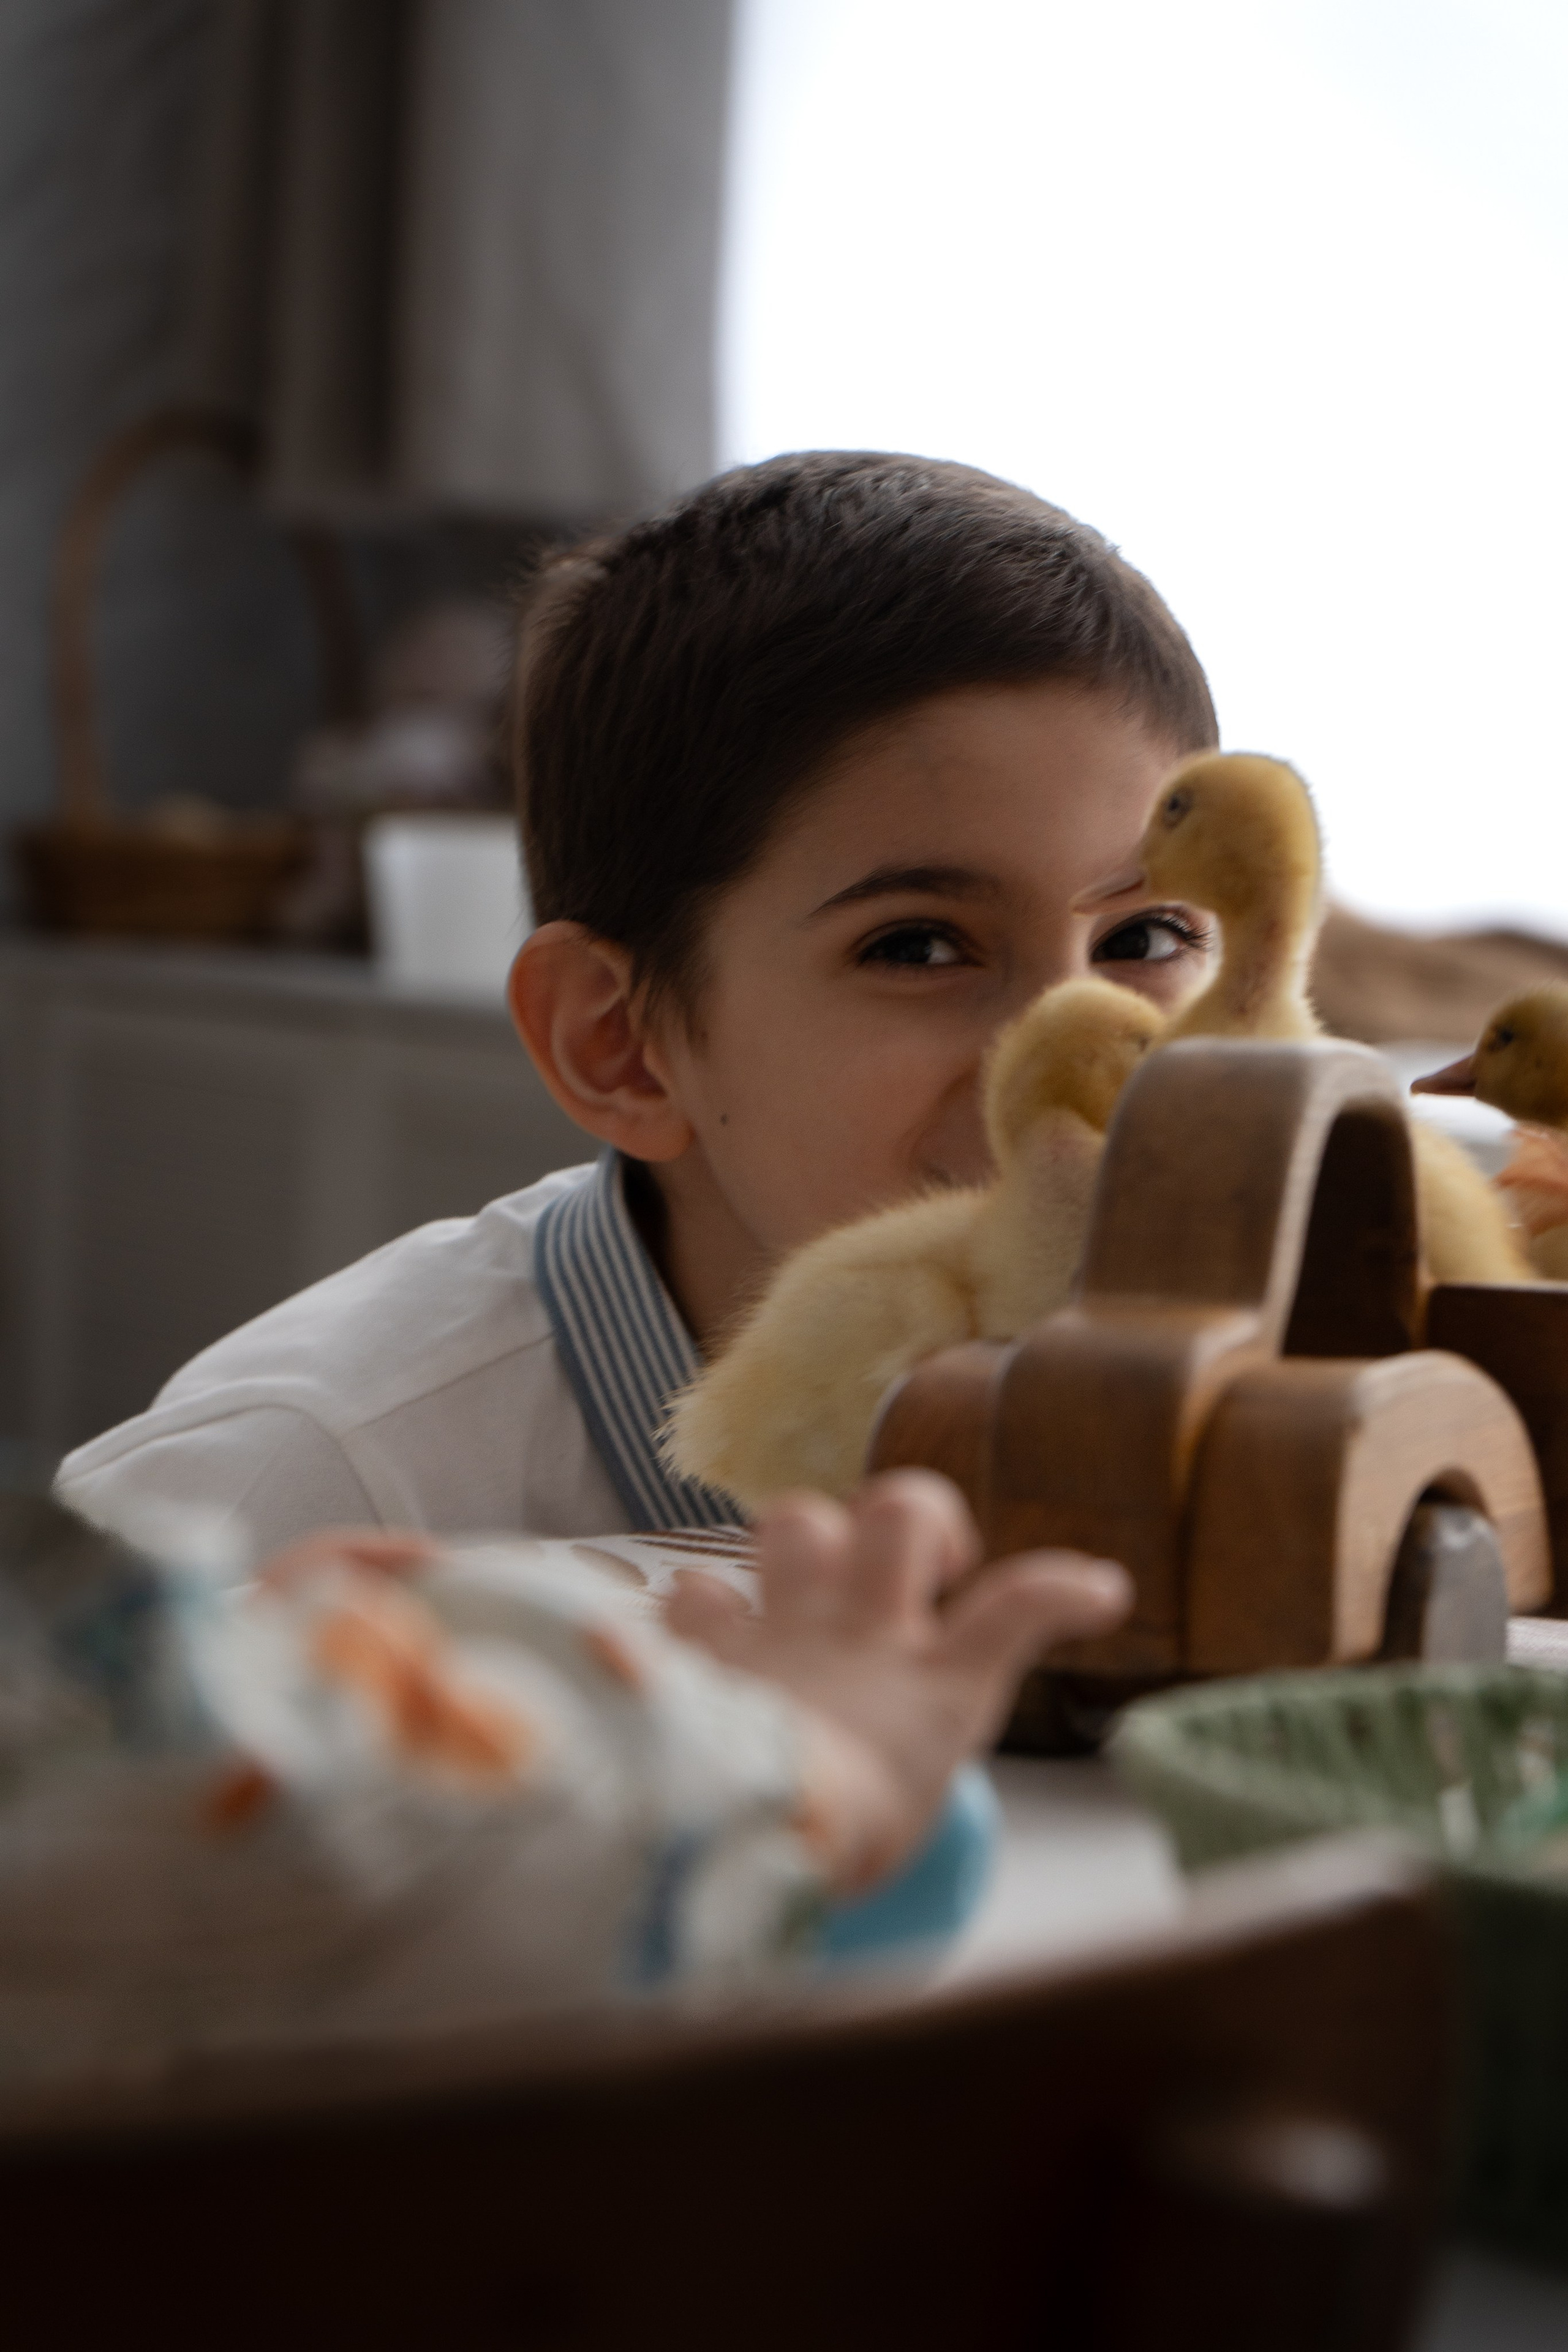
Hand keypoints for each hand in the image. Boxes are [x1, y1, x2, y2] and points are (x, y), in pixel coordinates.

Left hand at [664, 1470, 1129, 1893]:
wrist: (745, 1834)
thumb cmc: (837, 1851)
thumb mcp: (902, 1824)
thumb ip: (899, 1779)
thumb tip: (864, 1799)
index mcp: (934, 1689)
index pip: (1022, 1605)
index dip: (1063, 1585)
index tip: (1098, 1589)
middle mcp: (864, 1636)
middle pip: (901, 1512)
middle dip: (919, 1513)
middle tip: (925, 1565)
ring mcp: (786, 1627)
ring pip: (802, 1521)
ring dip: (810, 1539)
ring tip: (816, 1579)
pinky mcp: (715, 1644)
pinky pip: (698, 1595)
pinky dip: (702, 1610)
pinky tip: (706, 1632)